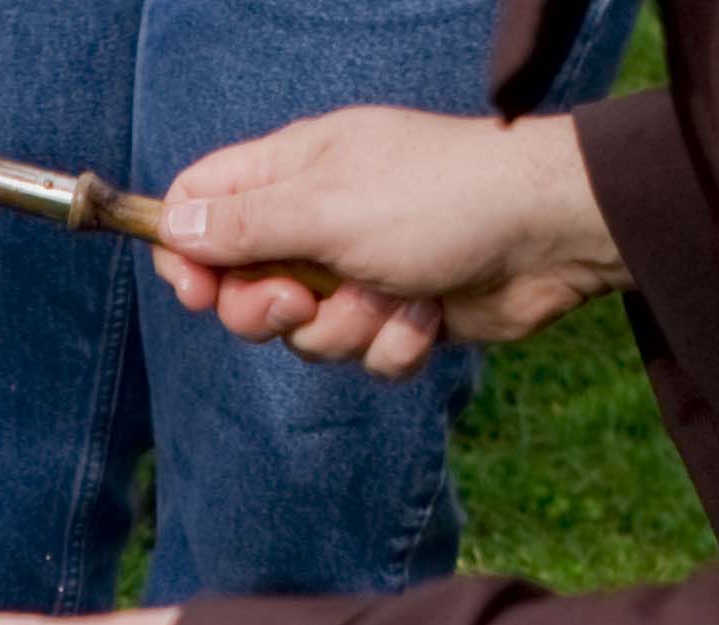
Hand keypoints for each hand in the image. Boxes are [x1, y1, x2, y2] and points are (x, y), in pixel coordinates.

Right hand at [150, 106, 631, 377]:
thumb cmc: (437, 200)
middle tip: (301, 301)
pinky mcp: (394, 314)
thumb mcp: (322, 207)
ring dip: (346, 330)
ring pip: (305, 334)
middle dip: (269, 312)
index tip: (200, 292)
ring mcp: (356, 269)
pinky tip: (428, 314)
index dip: (187, 254)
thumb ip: (241, 226)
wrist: (544, 235)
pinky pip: (361, 357)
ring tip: (391, 295)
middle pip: (243, 286)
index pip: (201, 205)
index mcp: (293, 172)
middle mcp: (318, 219)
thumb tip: (174, 227)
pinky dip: (392, 346)